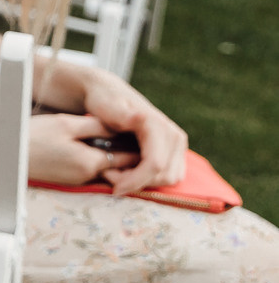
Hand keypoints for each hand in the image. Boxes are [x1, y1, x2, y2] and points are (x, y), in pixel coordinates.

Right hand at [26, 111, 139, 186]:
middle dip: (130, 152)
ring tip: (117, 139)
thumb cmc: (32, 138)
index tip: (143, 130)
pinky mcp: (70, 182)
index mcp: (91, 162)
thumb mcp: (65, 124)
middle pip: (122, 166)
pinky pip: (94, 171)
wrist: (5, 160)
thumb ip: (95, 126)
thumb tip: (119, 127)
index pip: (130, 157)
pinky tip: (95, 147)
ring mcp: (79, 181)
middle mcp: (89, 177)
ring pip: (108, 169)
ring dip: (114, 156)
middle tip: (136, 135)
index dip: (139, 143)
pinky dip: (99, 160)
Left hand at [68, 66, 188, 192]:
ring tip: (116, 174)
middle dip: (137, 183)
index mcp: (159, 125)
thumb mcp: (107, 105)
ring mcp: (177, 144)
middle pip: (164, 175)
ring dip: (144, 183)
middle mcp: (174, 135)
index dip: (135, 180)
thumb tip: (141, 118)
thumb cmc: (104, 101)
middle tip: (109, 177)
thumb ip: (123, 114)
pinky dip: (150, 180)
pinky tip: (128, 173)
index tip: (114, 188)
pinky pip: (170, 175)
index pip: (155, 164)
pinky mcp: (176, 152)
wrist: (109, 94)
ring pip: (169, 178)